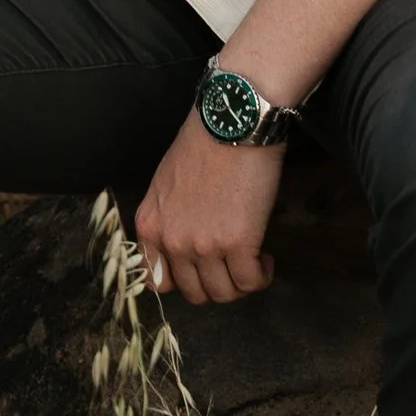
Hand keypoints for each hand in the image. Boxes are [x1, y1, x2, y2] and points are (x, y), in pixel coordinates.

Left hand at [134, 113, 282, 303]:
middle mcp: (172, 241)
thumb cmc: (203, 143)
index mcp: (150, 225)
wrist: (232, 122)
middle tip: (230, 266)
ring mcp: (204, 246)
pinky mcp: (238, 244)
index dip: (182, 281)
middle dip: (215, 284)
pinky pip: (250, 282)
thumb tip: (182, 244)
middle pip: (194, 292)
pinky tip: (265, 259)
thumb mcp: (166, 183)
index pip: (157, 281)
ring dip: (240, 283)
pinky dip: (260, 276)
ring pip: (224, 293)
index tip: (201, 271)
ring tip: (251, 262)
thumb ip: (168, 218)